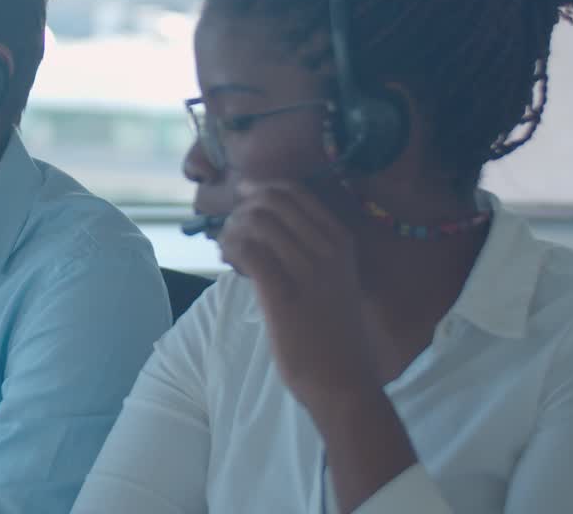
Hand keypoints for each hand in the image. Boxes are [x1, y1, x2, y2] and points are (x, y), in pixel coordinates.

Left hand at [216, 180, 382, 415]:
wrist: (343, 383)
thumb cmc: (332, 335)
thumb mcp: (332, 281)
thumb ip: (307, 252)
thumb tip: (262, 227)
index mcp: (341, 242)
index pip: (295, 193)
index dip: (261, 190)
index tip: (243, 201)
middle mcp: (328, 250)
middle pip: (272, 202)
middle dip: (243, 209)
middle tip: (232, 232)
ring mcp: (308, 271)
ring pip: (257, 221)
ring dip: (233, 229)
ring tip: (228, 250)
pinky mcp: (284, 295)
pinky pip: (248, 250)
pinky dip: (231, 248)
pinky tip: (228, 262)